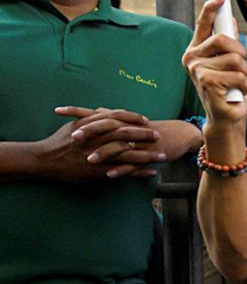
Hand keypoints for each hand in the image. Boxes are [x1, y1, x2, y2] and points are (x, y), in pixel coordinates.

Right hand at [31, 108, 160, 179]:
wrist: (45, 158)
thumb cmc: (59, 141)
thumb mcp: (75, 124)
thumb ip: (91, 116)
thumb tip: (104, 109)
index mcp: (94, 126)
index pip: (119, 118)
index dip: (134, 119)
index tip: (146, 120)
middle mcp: (99, 139)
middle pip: (128, 135)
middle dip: (145, 135)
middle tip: (159, 136)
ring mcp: (100, 155)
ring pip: (129, 154)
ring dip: (149, 156)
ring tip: (164, 156)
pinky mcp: (100, 170)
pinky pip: (123, 171)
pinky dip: (139, 172)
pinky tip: (152, 173)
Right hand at [184, 0, 246, 125]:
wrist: (224, 119)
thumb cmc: (227, 91)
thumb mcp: (227, 65)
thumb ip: (227, 46)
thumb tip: (230, 22)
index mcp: (196, 51)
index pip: (203, 25)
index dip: (211, 10)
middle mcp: (192, 58)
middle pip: (225, 40)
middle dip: (241, 54)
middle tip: (240, 69)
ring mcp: (197, 70)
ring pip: (236, 60)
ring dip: (245, 74)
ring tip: (236, 84)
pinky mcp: (207, 82)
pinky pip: (238, 75)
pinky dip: (245, 85)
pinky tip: (235, 93)